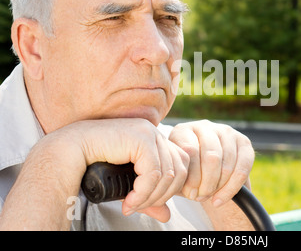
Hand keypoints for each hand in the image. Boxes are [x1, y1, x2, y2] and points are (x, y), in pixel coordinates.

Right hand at [64, 118, 188, 221]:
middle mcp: (155, 133)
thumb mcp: (128, 185)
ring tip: (132, 205)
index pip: (182, 165)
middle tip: (139, 207)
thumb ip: (148, 197)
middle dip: (163, 195)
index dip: (171, 188)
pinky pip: (153, 173)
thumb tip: (167, 216)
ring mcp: (149, 133)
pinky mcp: (141, 138)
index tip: (151, 203)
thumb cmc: (97, 166)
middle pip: (180, 169)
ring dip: (151, 197)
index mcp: (156, 140)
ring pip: (168, 173)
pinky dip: (142, 193)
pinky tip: (128, 202)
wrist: (70, 152)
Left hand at [169, 120, 254, 207]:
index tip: (190, 194)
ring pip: (227, 164)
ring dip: (219, 186)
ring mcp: (226, 132)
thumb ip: (180, 179)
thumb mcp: (178, 174)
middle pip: (211, 157)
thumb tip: (190, 191)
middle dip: (207, 183)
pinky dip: (232, 188)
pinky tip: (221, 198)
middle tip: (201, 197)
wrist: (204, 170)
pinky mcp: (243, 141)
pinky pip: (243, 168)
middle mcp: (205, 126)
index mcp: (183, 131)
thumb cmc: (186, 173)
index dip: (191, 177)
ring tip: (210, 197)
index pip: (190, 151)